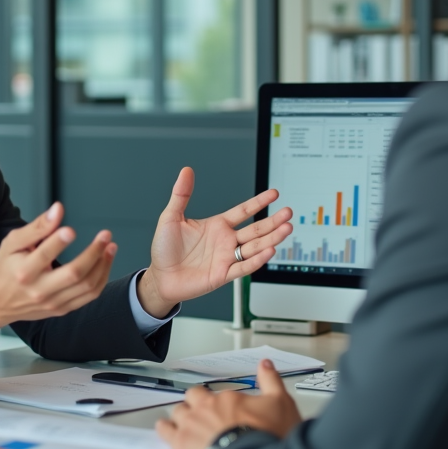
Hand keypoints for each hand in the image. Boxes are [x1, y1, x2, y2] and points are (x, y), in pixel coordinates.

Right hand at [0, 203, 116, 329]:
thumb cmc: (7, 268)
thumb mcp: (13, 243)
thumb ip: (37, 227)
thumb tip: (58, 210)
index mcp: (24, 272)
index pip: (44, 255)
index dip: (58, 242)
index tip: (71, 230)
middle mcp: (39, 290)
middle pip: (74, 274)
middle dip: (94, 252)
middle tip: (105, 235)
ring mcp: (53, 303)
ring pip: (87, 286)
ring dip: (103, 265)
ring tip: (110, 247)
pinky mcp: (62, 309)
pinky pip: (89, 296)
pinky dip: (101, 278)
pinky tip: (105, 262)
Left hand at [137, 167, 293, 317]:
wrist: (159, 277)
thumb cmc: (164, 249)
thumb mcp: (171, 217)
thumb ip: (181, 194)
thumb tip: (186, 171)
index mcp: (217, 226)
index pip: (243, 211)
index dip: (259, 202)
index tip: (274, 194)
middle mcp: (225, 241)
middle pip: (255, 229)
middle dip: (273, 221)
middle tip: (288, 212)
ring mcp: (226, 258)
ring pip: (254, 247)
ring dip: (271, 239)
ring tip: (286, 229)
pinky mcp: (223, 274)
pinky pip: (244, 266)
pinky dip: (257, 259)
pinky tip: (269, 250)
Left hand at [157, 359, 302, 448]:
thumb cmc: (267, 437)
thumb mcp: (280, 403)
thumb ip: (271, 380)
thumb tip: (265, 364)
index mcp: (227, 398)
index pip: (215, 393)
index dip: (218, 401)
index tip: (223, 408)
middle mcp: (207, 408)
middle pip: (192, 397)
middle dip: (195, 403)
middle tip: (201, 411)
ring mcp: (192, 425)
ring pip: (177, 412)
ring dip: (181, 415)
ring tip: (184, 421)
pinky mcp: (182, 443)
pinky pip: (165, 431)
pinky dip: (165, 429)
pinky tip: (166, 429)